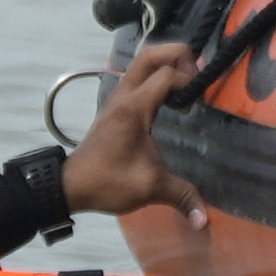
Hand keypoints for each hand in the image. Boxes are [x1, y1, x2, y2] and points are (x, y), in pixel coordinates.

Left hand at [62, 41, 206, 225]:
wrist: (71, 185)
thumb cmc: (108, 182)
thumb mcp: (150, 188)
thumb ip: (182, 196)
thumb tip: (204, 221)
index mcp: (134, 107)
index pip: (166, 75)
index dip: (189, 80)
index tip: (198, 103)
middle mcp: (124, 95)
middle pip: (151, 54)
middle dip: (179, 56)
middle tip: (196, 78)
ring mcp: (117, 98)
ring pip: (142, 62)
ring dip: (166, 64)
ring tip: (186, 86)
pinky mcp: (115, 105)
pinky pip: (137, 77)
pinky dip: (156, 77)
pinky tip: (169, 100)